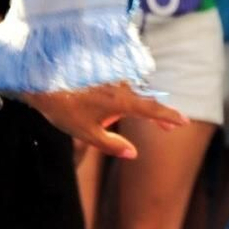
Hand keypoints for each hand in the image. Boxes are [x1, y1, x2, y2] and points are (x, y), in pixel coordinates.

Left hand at [22, 82, 187, 158]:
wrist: (44, 83)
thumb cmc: (66, 111)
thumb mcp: (88, 134)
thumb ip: (113, 145)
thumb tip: (133, 153)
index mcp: (120, 102)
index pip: (152, 109)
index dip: (169, 116)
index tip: (184, 122)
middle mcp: (120, 87)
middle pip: (145, 102)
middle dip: (158, 115)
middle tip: (169, 128)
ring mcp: (111, 78)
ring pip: (131, 93)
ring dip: (137, 106)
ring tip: (134, 118)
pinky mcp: (102, 74)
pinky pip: (119, 86)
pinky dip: (124, 97)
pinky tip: (115, 105)